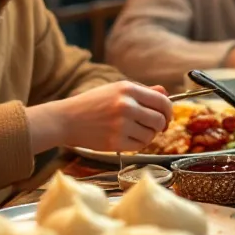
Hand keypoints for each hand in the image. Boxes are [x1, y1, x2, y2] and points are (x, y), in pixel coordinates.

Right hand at [28, 80, 173, 153]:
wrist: (66, 120)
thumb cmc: (92, 104)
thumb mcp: (115, 90)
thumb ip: (142, 92)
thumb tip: (165, 93)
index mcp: (128, 89)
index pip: (162, 102)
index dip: (169, 111)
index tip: (167, 117)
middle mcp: (126, 105)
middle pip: (160, 120)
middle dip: (161, 125)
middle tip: (154, 127)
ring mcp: (121, 125)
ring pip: (151, 135)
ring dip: (148, 135)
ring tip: (135, 131)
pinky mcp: (116, 142)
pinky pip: (140, 146)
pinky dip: (138, 144)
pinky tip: (128, 138)